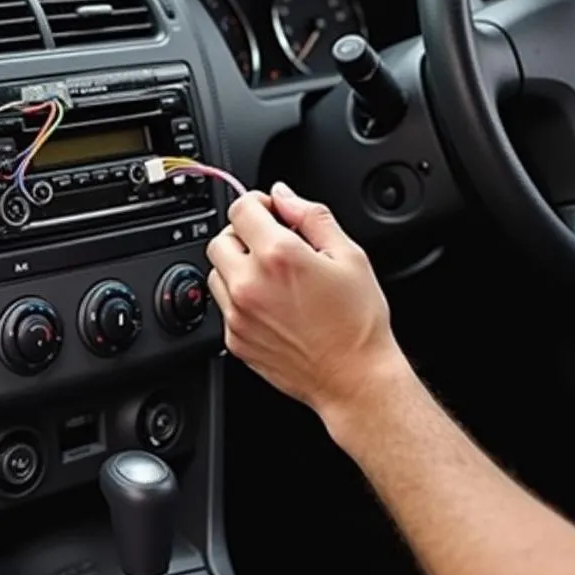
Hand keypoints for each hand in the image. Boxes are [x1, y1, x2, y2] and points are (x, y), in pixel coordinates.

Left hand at [205, 183, 406, 425]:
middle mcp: (251, 283)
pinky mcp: (235, 339)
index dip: (259, 204)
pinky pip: (224, 305)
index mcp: (279, 255)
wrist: (354, 378)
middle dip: (245, 236)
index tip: (272, 213)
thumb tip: (283, 195)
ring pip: (217, 272)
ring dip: (237, 266)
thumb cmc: (358, 322)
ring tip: (273, 278)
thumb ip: (312, 216)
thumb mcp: (350, 255)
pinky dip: (240, 298)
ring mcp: (239, 314)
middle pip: (221, 239)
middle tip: (273, 246)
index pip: (241, 209)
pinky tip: (272, 304)